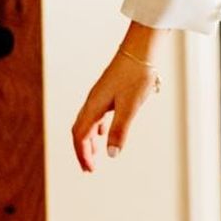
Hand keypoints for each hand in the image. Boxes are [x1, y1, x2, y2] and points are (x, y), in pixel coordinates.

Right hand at [71, 47, 161, 172]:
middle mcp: (92, 102)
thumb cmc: (136, 77)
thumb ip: (120, 130)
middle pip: (80, 131)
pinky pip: (96, 115)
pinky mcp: (107, 92)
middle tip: (89, 168)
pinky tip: (104, 132)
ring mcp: (99, 97)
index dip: (83, 154)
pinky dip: (97, 129)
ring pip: (88, 123)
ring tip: (95, 155)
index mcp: (94, 107)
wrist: (140, 51)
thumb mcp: (130, 107)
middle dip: (83, 150)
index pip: (80, 136)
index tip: (90, 169)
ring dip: (89, 141)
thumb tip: (111, 154)